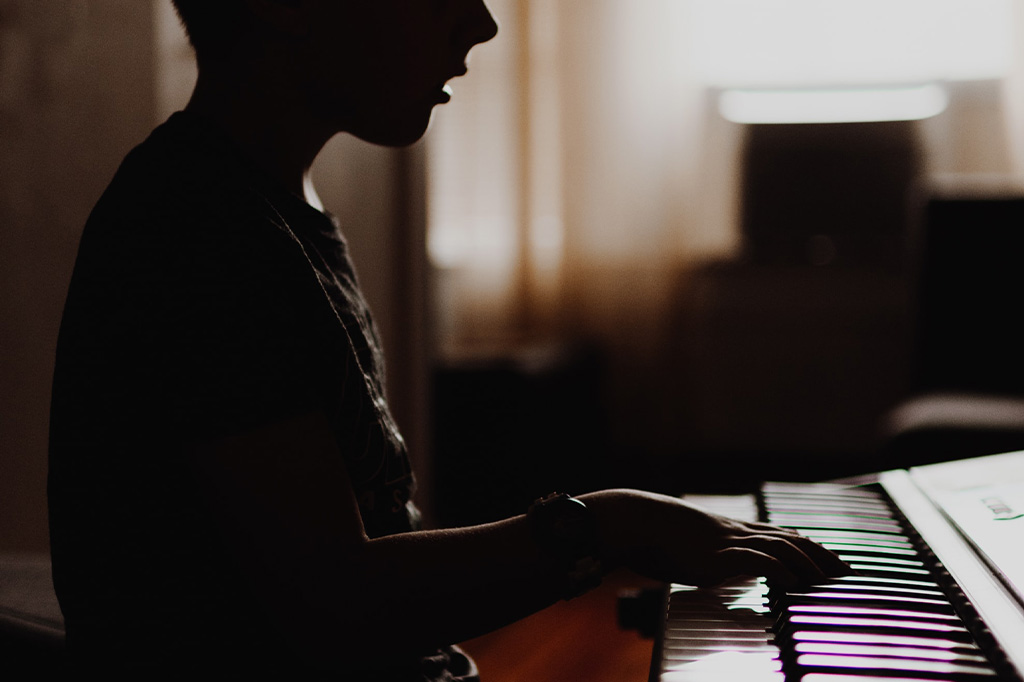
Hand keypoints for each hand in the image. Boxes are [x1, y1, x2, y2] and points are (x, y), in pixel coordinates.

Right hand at [582, 489, 851, 589]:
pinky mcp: (718, 555)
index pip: (778, 532)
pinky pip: (758, 561)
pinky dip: (781, 570)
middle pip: (790, 538)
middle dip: (819, 554)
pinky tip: (794, 583)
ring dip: (808, 563)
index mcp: (729, 528)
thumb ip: (702, 553)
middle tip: (843, 570)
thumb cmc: (651, 533)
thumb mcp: (684, 543)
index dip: (806, 544)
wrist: (634, 520)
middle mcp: (735, 531)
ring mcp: (728, 541)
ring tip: (827, 579)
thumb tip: (704, 566)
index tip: (827, 557)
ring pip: (781, 547)